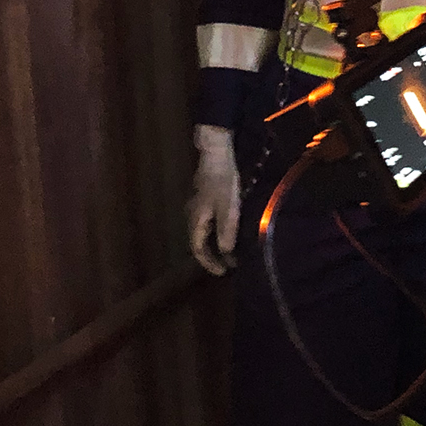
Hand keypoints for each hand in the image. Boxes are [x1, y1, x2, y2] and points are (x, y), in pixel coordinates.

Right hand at [187, 125, 240, 275]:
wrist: (217, 153)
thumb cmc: (223, 181)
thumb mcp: (228, 208)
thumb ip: (226, 231)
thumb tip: (226, 252)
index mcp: (196, 220)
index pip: (198, 249)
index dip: (209, 263)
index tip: (223, 272)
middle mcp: (193, 215)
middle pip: (200, 242)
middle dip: (214, 255)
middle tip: (230, 264)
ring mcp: (198, 206)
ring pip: (205, 232)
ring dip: (217, 244)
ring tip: (233, 251)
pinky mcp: (206, 198)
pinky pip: (210, 222)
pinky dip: (219, 232)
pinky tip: (231, 230)